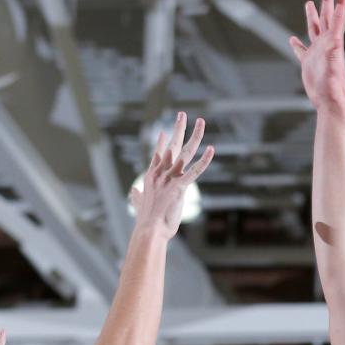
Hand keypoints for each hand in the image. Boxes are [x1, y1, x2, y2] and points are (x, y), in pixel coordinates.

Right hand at [130, 113, 214, 238]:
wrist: (149, 230)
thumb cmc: (146, 222)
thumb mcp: (139, 205)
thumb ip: (136, 196)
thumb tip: (133, 192)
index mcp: (152, 177)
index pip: (157, 155)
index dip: (161, 143)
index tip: (165, 132)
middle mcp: (161, 173)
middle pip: (172, 146)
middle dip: (178, 129)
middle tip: (183, 114)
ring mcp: (171, 178)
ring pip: (186, 152)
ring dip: (195, 136)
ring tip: (201, 121)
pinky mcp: (180, 186)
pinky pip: (195, 171)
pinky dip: (204, 161)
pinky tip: (212, 149)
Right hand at [289, 0, 344, 108]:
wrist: (328, 102)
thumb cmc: (334, 91)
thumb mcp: (334, 74)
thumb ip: (334, 60)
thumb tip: (336, 44)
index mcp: (333, 44)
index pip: (338, 20)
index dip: (341, 5)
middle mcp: (326, 45)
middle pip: (326, 19)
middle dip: (327, 2)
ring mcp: (317, 53)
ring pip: (313, 30)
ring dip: (312, 16)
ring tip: (309, 3)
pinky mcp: (308, 63)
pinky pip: (301, 50)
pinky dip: (297, 44)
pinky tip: (292, 39)